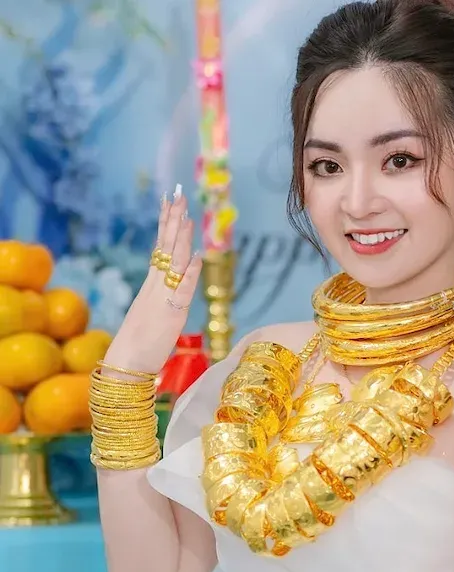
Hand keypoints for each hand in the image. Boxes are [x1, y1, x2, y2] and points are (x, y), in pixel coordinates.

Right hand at [103, 186, 202, 374]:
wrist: (126, 364)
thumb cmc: (140, 344)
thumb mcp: (155, 314)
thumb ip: (165, 299)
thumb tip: (174, 289)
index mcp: (152, 286)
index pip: (161, 248)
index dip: (166, 225)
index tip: (169, 202)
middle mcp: (156, 287)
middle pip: (166, 248)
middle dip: (173, 221)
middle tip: (178, 195)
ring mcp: (163, 299)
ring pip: (174, 263)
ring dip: (181, 239)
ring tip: (187, 216)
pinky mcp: (171, 314)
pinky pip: (183, 291)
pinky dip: (191, 274)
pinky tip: (198, 257)